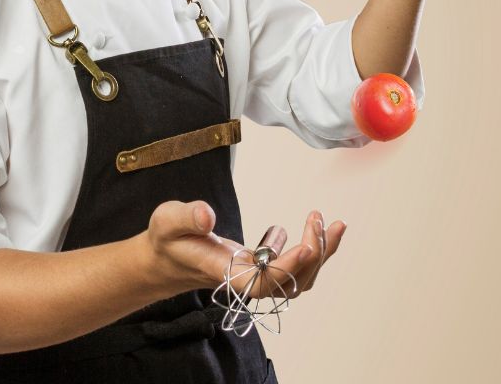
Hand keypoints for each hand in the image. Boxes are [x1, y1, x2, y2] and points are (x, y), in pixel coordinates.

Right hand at [142, 200, 346, 299]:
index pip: (262, 283)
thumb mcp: (167, 221)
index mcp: (224, 273)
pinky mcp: (263, 267)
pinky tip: (320, 228)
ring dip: (320, 254)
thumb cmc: (167, 240)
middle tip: (320, 221)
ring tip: (333, 225)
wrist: (167, 258)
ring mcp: (257, 276)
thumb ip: (186, 217)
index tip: (305, 246)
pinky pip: (296, 267)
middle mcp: (245, 281)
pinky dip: (314, 251)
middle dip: (312, 257)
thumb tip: (207, 216)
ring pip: (297, 280)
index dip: (286, 269)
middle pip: (288, 285)